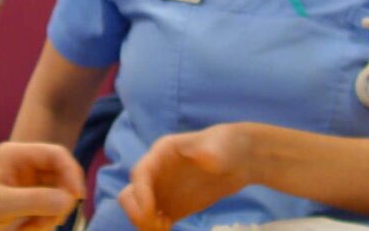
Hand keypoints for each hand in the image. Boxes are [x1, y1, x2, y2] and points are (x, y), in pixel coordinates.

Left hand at [0, 141, 84, 230]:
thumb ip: (34, 201)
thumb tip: (69, 199)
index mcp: (14, 155)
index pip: (56, 154)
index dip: (72, 173)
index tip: (77, 197)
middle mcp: (22, 165)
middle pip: (60, 177)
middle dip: (58, 201)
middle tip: (48, 223)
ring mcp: (23, 184)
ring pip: (55, 197)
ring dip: (49, 216)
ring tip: (28, 230)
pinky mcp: (22, 201)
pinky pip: (45, 210)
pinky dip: (41, 223)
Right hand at [118, 123, 254, 230]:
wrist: (238, 159)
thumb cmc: (226, 146)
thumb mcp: (220, 146)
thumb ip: (210, 152)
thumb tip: (205, 159)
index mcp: (161, 153)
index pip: (140, 174)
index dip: (141, 194)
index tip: (152, 212)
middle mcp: (155, 172)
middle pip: (130, 193)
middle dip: (137, 211)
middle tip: (157, 225)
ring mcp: (162, 189)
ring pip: (137, 208)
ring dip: (144, 222)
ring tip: (164, 229)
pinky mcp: (172, 205)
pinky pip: (153, 219)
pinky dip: (154, 227)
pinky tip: (168, 230)